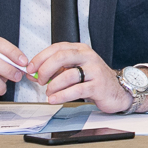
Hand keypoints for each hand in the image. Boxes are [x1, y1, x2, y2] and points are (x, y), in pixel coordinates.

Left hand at [27, 43, 147, 113]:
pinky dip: (61, 96)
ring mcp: (94, 70)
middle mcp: (88, 57)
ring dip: (53, 86)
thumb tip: (33, 74)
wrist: (117, 91)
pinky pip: (76, 90)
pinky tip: (55, 99)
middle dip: (45, 69)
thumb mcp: (74, 71)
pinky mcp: (98, 85)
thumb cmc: (94, 80)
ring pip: (67, 74)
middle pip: (61, 57)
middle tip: (40, 80)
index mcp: (81, 50)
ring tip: (49, 93)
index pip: (57, 48)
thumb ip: (55, 71)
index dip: (40, 58)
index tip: (31, 68)